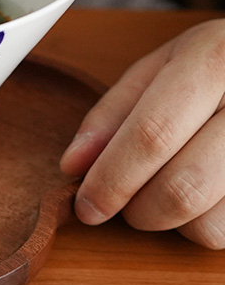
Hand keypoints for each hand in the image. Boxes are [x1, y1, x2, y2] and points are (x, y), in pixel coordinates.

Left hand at [60, 19, 224, 248]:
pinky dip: (204, 223)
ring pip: (209, 221)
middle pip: (182, 186)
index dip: (112, 177)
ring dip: (172, 221)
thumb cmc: (211, 67)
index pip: (153, 133)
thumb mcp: (159, 68)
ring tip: (168, 185)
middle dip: (137, 209)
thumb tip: (74, 165)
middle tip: (123, 202)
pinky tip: (205, 192)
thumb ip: (112, 113)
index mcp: (212, 60)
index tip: (86, 205)